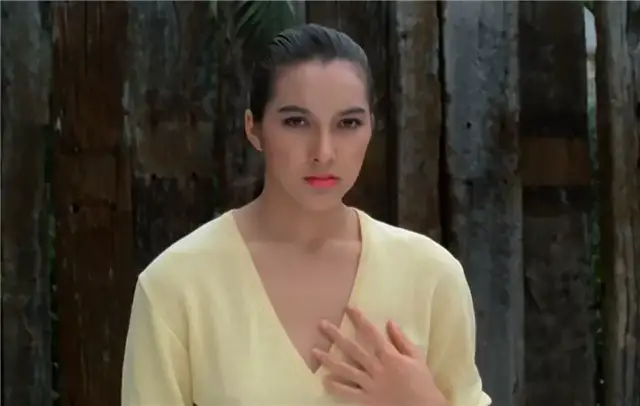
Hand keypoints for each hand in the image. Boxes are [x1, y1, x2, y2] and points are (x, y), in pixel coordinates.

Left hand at [313, 306, 447, 405]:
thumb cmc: (422, 382)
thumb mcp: (416, 357)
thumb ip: (402, 340)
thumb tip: (389, 322)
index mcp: (389, 355)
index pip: (370, 332)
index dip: (358, 319)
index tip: (348, 308)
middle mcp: (376, 368)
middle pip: (352, 348)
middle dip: (336, 335)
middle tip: (322, 324)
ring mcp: (370, 384)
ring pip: (346, 369)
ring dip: (329, 360)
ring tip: (314, 351)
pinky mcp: (367, 399)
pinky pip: (349, 392)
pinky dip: (336, 387)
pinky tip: (324, 380)